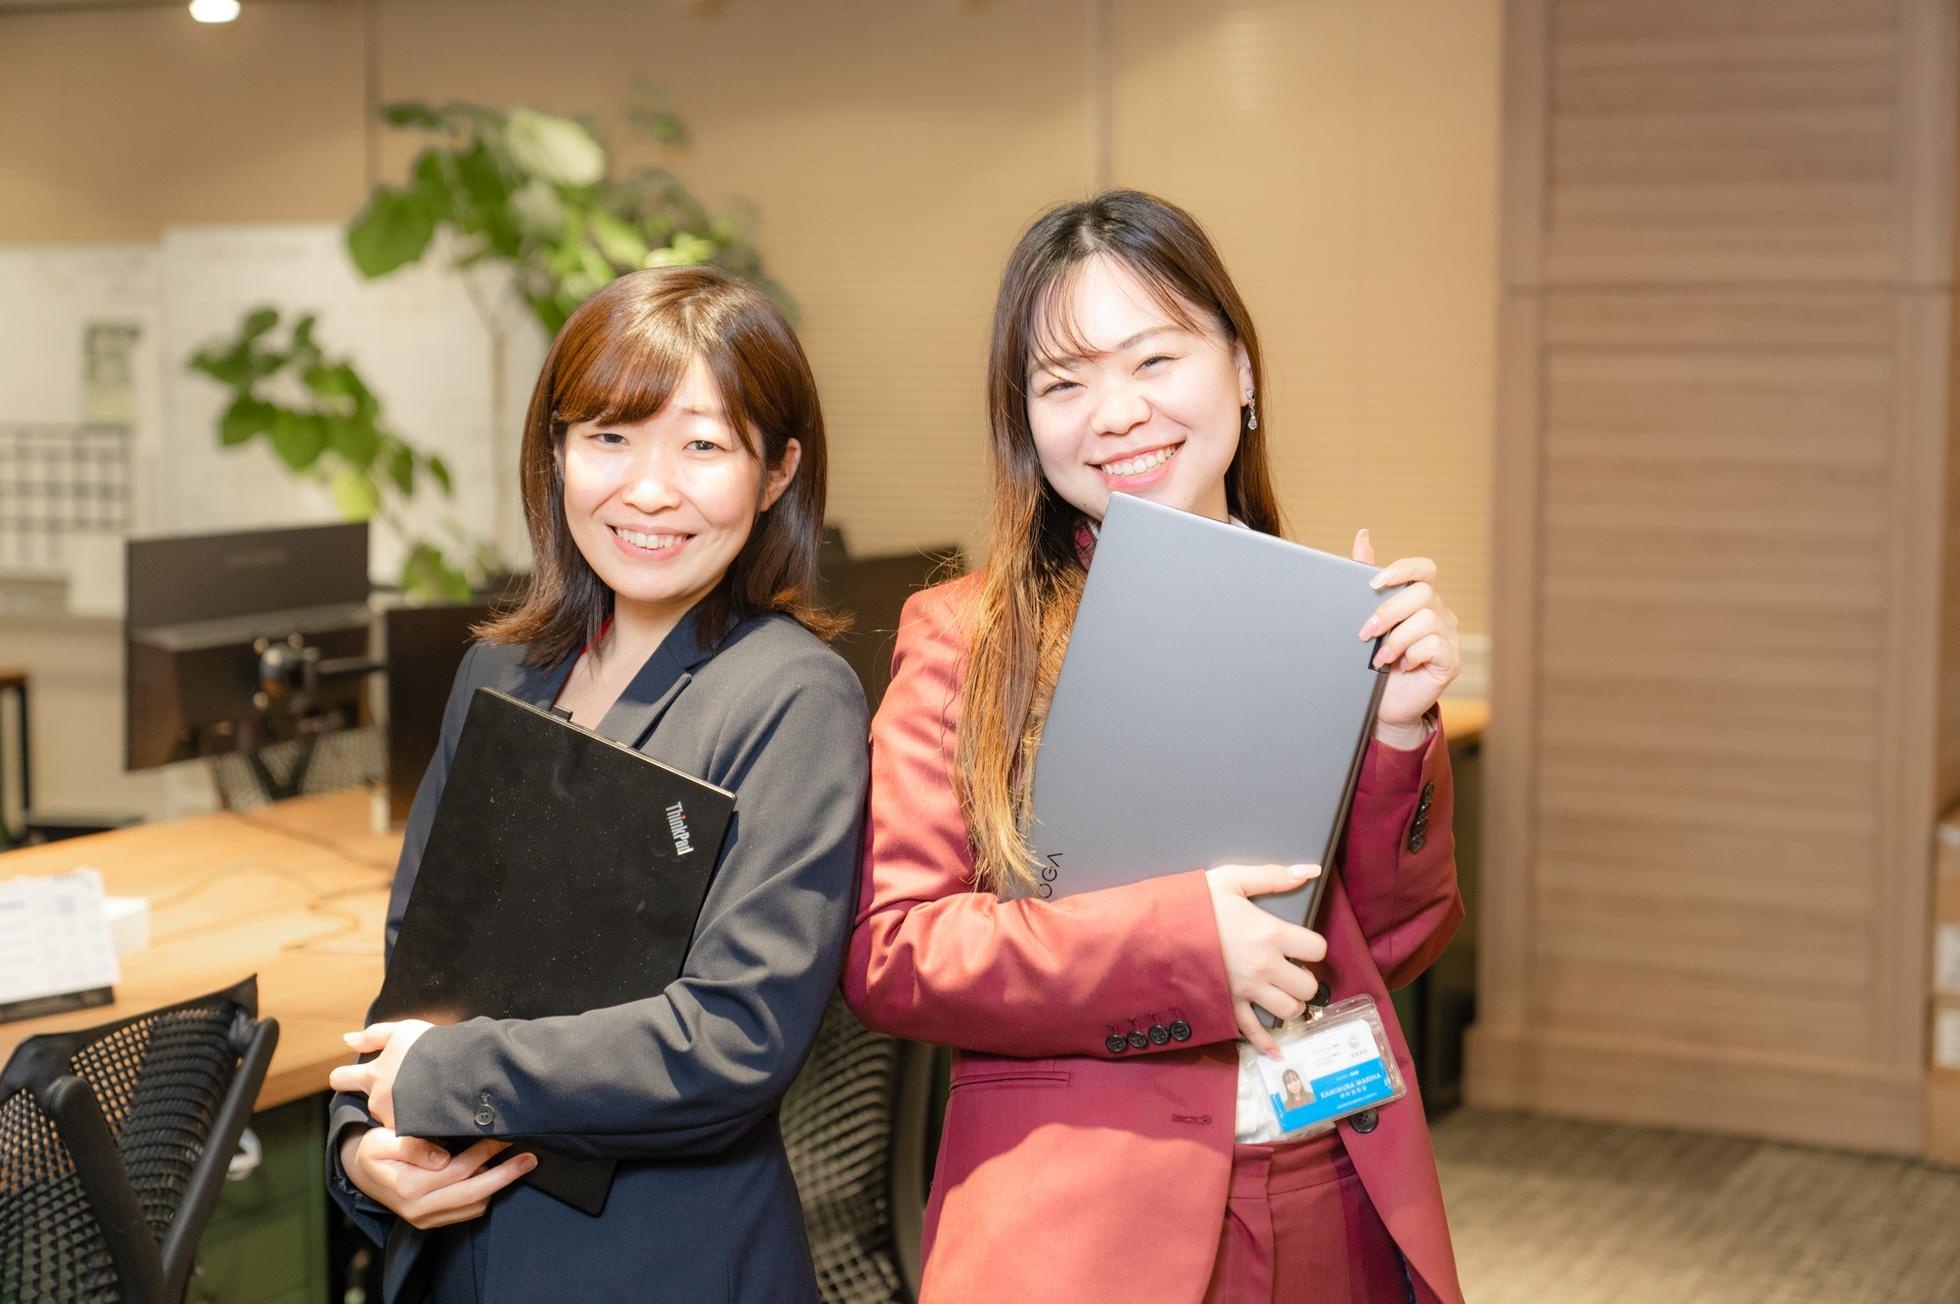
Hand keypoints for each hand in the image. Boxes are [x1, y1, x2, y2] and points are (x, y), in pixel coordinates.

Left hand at [329, 1020, 433, 1129]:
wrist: (460, 1074)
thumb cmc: (432, 1048)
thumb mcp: (403, 1031)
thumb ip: (373, 1036)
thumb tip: (346, 1040)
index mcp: (372, 1075)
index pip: (340, 1079)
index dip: (344, 1077)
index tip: (351, 1077)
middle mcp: (376, 1101)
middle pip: (372, 1100)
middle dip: (386, 1094)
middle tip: (409, 1084)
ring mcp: (392, 1120)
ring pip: (391, 1116)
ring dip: (402, 1109)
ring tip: (426, 1096)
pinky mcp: (410, 1134)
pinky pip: (408, 1129)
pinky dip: (417, 1122)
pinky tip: (432, 1111)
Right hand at [339, 1124, 533, 1229]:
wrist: (360, 1172)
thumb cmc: (375, 1149)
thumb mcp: (383, 1140)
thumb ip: (411, 1147)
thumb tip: (441, 1158)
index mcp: (408, 1186)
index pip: (458, 1170)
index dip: (485, 1153)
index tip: (505, 1136)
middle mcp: (418, 1208)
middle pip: (473, 1194)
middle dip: (505, 1175)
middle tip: (530, 1158)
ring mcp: (425, 1218)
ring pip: (474, 1206)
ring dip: (498, 1185)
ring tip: (518, 1162)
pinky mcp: (431, 1221)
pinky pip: (467, 1212)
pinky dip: (485, 1194)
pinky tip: (497, 1174)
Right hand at [1203, 863, 1328, 1056]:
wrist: (1156, 931)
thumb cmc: (1194, 904)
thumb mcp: (1232, 880)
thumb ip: (1273, 876)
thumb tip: (1309, 871)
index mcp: (1270, 933)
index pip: (1316, 948)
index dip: (1313, 946)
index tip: (1302, 944)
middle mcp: (1264, 966)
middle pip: (1308, 986)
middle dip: (1304, 979)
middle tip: (1292, 970)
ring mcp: (1247, 990)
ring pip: (1288, 1010)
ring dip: (1289, 1004)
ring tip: (1281, 993)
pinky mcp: (1228, 1006)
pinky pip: (1252, 1032)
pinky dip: (1266, 1043)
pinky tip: (1276, 1048)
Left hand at [1353, 529, 1460, 740]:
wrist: (1383, 705)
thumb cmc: (1374, 661)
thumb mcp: (1366, 619)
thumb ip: (1365, 579)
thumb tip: (1363, 537)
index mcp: (1421, 598)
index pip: (1424, 569)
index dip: (1403, 570)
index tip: (1374, 583)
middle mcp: (1440, 613)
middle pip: (1422, 594)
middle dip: (1388, 612)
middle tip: (1365, 632)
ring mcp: (1449, 637)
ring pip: (1427, 620)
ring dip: (1396, 639)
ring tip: (1379, 657)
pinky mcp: (1451, 661)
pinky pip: (1435, 645)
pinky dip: (1411, 655)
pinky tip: (1400, 666)